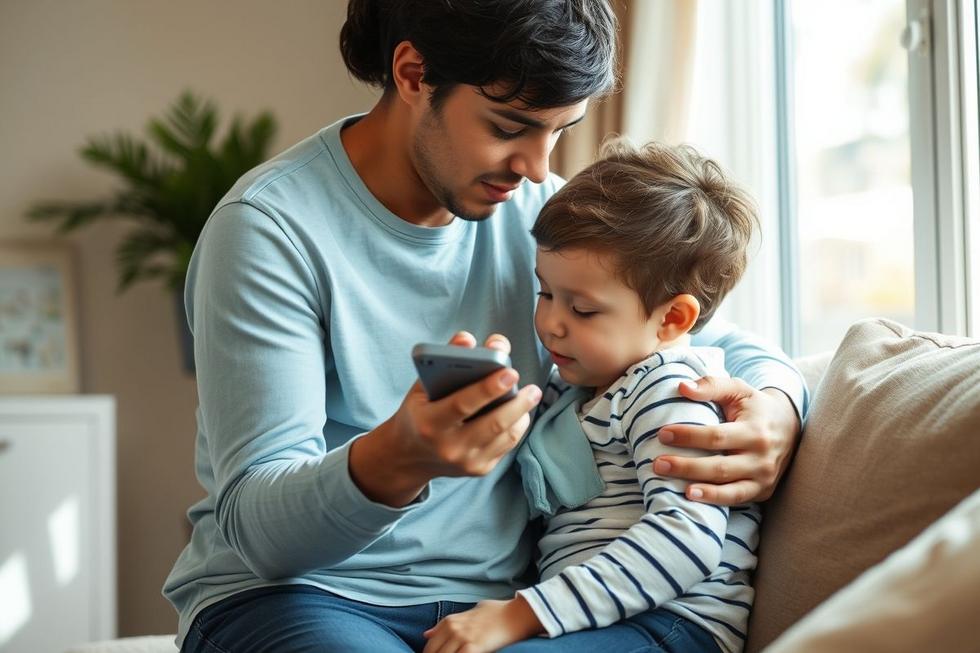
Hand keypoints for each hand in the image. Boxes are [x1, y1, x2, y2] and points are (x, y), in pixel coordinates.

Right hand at [349, 332, 541, 506]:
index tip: (510, 372)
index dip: (488, 388)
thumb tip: (468, 339)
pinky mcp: (479, 469)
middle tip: (533, 387)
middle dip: (517, 403)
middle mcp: (448, 447)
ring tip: (531, 394)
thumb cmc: (419, 412)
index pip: (462, 404)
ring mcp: (466, 462)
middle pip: (492, 424)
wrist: (408, 457)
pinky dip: (517, 426)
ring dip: (522, 413)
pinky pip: (507, 445)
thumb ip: (444, 360)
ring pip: (505, 436)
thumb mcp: (422, 386)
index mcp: (430, 423)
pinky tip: (520, 411)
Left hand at [423, 597, 543, 652]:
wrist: (516, 615)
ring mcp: (462, 638)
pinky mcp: (473, 647)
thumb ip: (447, 624)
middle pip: (432, 652)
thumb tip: (427, 633)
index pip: (430, 645)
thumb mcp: (469, 614)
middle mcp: (453, 628)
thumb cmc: (497, 613)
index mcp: (450, 621)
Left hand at [653, 376, 800, 505]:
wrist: (790, 426)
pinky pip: (737, 499)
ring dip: (702, 491)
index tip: (663, 433)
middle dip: (687, 467)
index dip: (689, 436)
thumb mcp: (738, 389)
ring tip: (677, 488)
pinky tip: (693, 498)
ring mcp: (764, 477)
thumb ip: (711, 385)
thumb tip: (682, 387)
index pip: (716, 436)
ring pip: (729, 488)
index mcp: (754, 430)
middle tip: (658, 464)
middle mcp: (761, 457)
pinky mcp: (763, 491)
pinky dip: (716, 501)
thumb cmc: (755, 406)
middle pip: (720, 467)